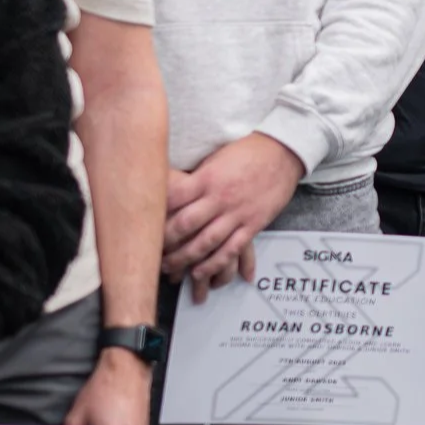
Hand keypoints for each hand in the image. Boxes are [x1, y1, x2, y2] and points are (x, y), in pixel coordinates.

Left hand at [164, 133, 303, 302]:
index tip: (142, 222)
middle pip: (185, 224)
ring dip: (185, 258)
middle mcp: (220, 198)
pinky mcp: (253, 224)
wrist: (283, 153)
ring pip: (206, 242)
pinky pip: (231, 249)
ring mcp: (237, 213)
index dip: (155, 211)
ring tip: (169, 269)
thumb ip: (195, 179)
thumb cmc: (246, 152)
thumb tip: (168, 189)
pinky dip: (214, 263)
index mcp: (207, 178)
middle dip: (165, 241)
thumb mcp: (215, 159)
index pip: (173, 198)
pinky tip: (200, 272)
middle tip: (150, 252)